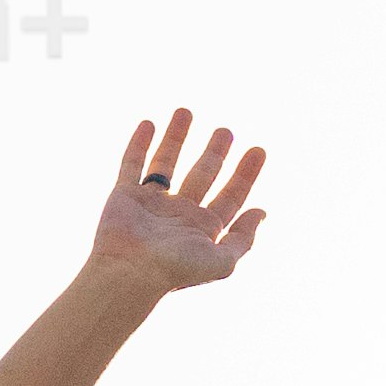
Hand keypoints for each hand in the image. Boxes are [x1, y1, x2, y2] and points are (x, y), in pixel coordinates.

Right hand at [87, 109, 267, 294]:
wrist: (129, 274)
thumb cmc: (176, 271)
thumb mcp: (222, 261)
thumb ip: (243, 238)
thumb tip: (262, 212)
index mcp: (203, 229)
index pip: (231, 196)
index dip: (246, 174)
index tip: (259, 149)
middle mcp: (178, 215)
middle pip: (202, 176)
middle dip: (215, 153)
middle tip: (226, 131)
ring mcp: (150, 205)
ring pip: (166, 163)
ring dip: (176, 138)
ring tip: (186, 111)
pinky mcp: (123, 197)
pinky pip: (132, 165)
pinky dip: (139, 144)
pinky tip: (149, 123)